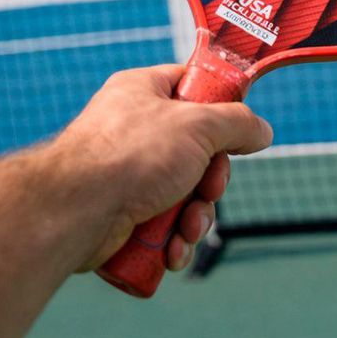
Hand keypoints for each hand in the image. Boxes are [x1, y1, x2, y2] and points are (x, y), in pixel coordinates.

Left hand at [52, 64, 272, 272]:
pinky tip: (171, 251)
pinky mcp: (120, 212)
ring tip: (186, 230)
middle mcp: (133, 128)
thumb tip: (262, 130)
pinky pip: (162, 223)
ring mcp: (126, 172)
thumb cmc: (132, 154)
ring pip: (183, 193)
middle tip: (208, 190)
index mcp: (143, 91)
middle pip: (195, 150)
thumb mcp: (198, 125)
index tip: (235, 130)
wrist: (74, 211)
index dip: (218, 108)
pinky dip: (173, 240)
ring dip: (195, 218)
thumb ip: (236, 124)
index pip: (190, 86)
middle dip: (210, 182)